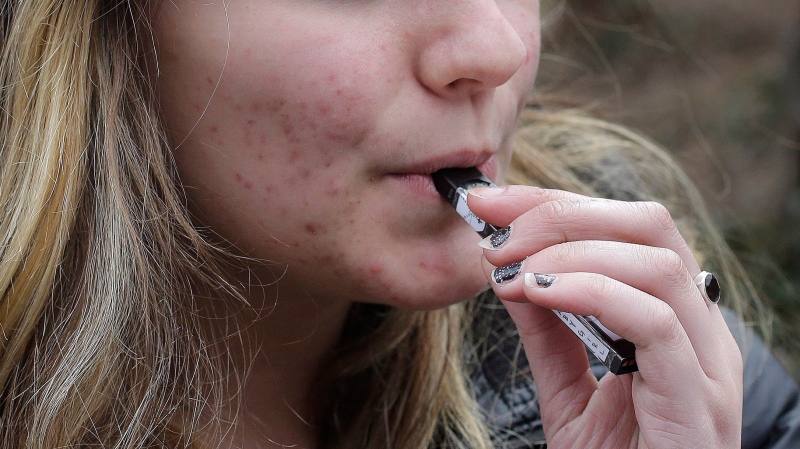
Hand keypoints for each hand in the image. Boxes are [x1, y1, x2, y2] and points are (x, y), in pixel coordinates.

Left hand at [468, 185, 742, 447]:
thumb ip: (547, 329)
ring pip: (655, 260)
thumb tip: (509, 270)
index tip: (489, 203)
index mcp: (673, 316)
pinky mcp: (699, 396)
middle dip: (562, 213)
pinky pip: (654, 320)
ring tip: (511, 269)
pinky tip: (539, 293)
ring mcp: (707, 361)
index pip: (625, 227)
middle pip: (648, 224)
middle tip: (496, 232)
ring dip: (569, 250)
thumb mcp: (567, 388)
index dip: (554, 203)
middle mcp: (700, 328)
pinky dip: (591, 291)